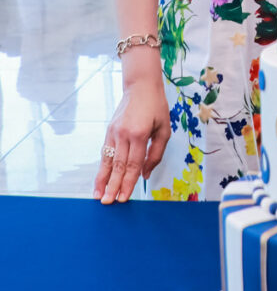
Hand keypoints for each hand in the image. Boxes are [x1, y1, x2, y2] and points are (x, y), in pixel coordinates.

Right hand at [94, 80, 169, 203]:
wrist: (141, 87)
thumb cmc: (156, 108)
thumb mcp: (164, 129)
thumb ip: (156, 153)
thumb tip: (145, 175)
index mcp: (139, 134)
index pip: (133, 164)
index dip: (128, 183)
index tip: (123, 198)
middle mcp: (124, 134)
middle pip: (118, 166)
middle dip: (113, 186)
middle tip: (108, 203)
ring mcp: (114, 132)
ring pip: (108, 161)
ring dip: (103, 180)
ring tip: (98, 196)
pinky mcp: (109, 130)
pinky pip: (105, 153)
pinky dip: (101, 167)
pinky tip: (99, 179)